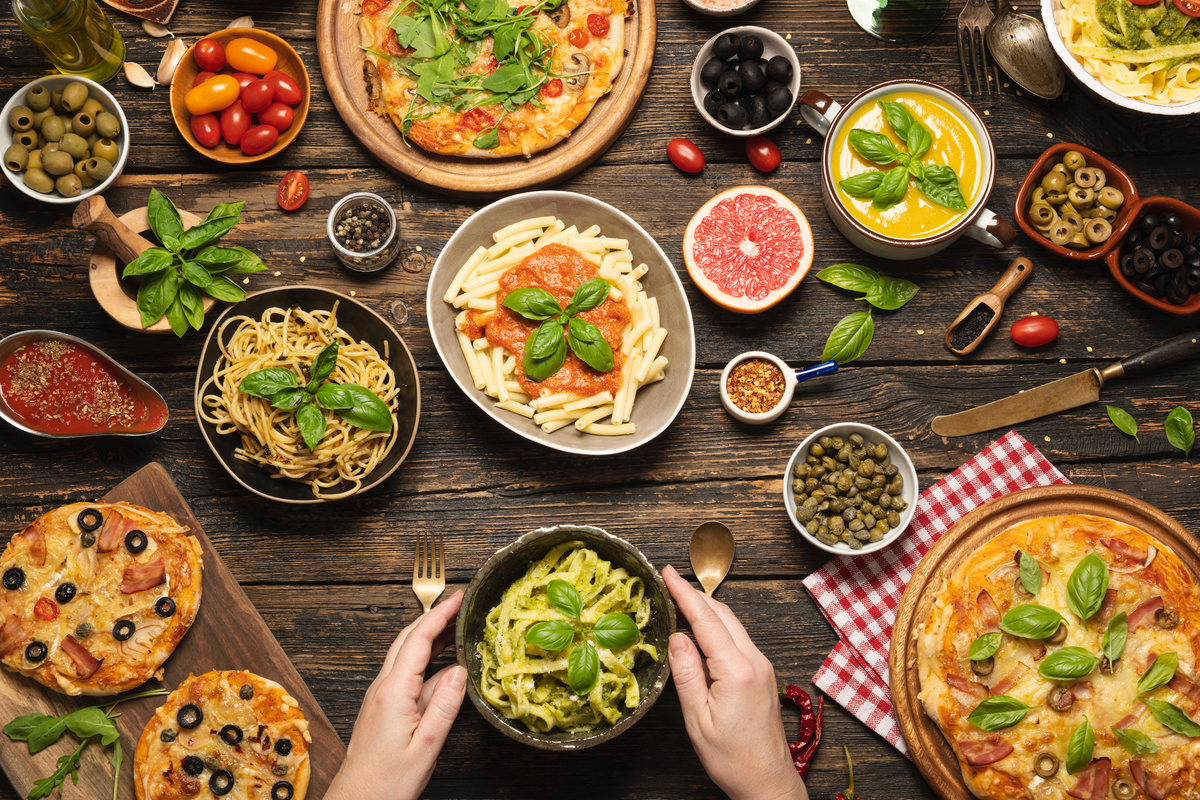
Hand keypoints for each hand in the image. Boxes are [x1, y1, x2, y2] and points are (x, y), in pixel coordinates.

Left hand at [325, 591, 466, 799]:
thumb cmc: (387, 782)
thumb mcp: (427, 745)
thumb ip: (445, 705)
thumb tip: (461, 670)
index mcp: (394, 691)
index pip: (419, 639)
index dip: (440, 613)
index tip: (460, 598)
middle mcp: (383, 687)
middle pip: (409, 639)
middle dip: (435, 617)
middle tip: (461, 606)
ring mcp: (381, 696)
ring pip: (406, 654)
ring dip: (431, 637)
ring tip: (458, 629)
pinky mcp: (383, 707)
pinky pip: (406, 673)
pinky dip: (427, 660)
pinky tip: (444, 667)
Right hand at [663, 565, 807, 799]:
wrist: (767, 782)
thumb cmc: (732, 758)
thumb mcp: (697, 718)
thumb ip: (686, 674)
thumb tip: (677, 637)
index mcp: (736, 670)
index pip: (706, 620)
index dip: (684, 594)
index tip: (667, 573)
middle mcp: (755, 662)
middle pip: (722, 615)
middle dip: (695, 594)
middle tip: (670, 582)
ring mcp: (762, 667)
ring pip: (732, 625)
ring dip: (707, 609)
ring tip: (682, 601)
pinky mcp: (763, 675)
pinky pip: (738, 640)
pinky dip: (718, 627)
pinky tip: (703, 631)